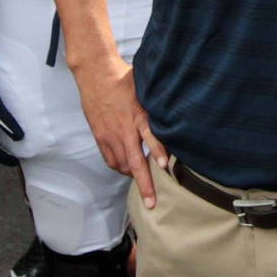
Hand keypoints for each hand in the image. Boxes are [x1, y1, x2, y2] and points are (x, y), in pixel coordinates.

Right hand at [73, 55, 167, 207]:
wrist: (96, 74)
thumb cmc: (124, 79)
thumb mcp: (146, 89)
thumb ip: (159, 106)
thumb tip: (180, 113)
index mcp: (138, 115)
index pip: (150, 136)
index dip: (157, 151)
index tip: (164, 166)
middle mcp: (123, 129)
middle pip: (134, 162)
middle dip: (144, 185)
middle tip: (152, 203)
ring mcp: (110, 135)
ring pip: (121, 164)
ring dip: (132, 175)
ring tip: (144, 182)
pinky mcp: (100, 136)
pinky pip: (110, 159)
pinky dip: (119, 167)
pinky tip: (126, 168)